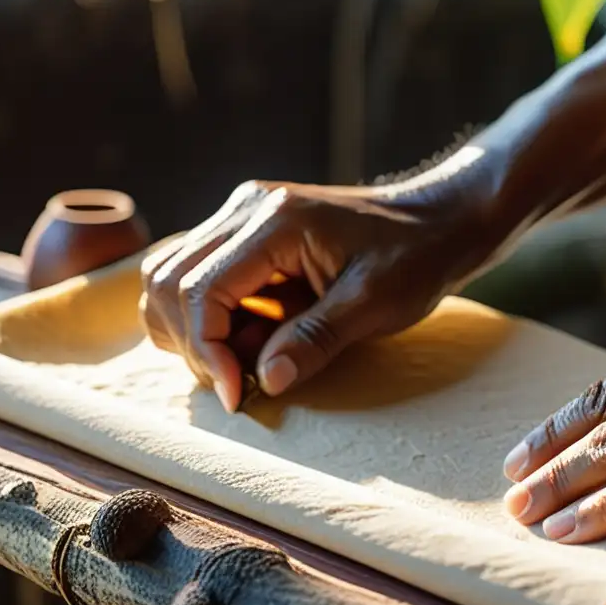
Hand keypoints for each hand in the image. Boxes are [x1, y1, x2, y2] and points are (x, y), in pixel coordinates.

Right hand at [139, 180, 486, 411]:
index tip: (238, 396)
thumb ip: (317, 339)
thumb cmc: (415, 256)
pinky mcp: (247, 233)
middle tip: (241, 383)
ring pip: (171, 278)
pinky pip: (200, 277)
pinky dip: (210, 318)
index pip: (199, 289)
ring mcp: (242, 217)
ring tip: (246, 361)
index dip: (208, 351)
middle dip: (194, 344)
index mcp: (274, 221)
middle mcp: (245, 209)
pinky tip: (253, 339)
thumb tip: (266, 381)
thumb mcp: (375, 303)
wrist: (437, 219)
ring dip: (193, 331)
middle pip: (169, 282)